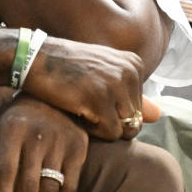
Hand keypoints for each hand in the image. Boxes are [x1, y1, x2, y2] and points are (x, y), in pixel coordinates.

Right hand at [19, 35, 146, 140]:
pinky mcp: (100, 99)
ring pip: (125, 130)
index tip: (92, 95)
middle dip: (109, 122)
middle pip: (134, 121)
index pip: (138, 108)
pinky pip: (110, 133)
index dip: (113, 111)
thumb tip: (159, 115)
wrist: (32, 58)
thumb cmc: (64, 69)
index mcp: (134, 63)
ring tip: (82, 108)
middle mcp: (130, 71)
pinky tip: (76, 111)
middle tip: (85, 105)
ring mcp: (116, 84)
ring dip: (101, 128)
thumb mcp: (101, 75)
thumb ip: (130, 96)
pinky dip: (92, 131)